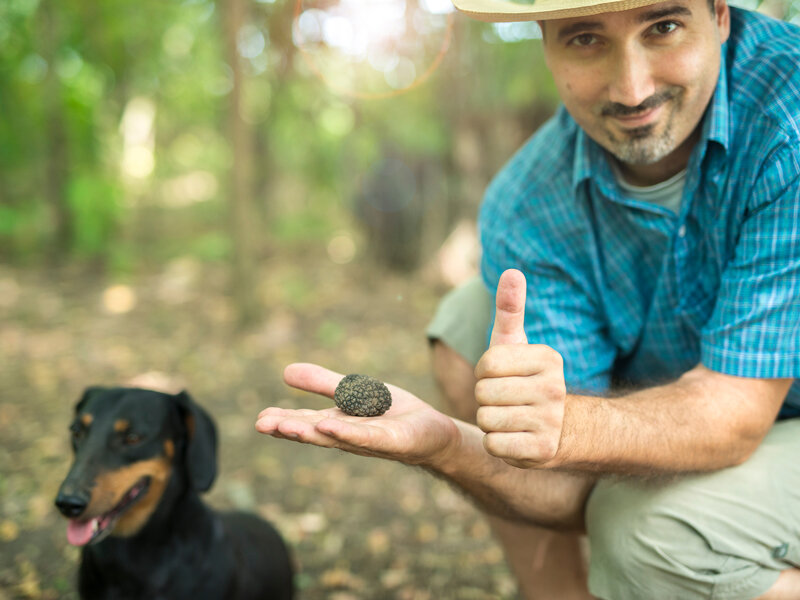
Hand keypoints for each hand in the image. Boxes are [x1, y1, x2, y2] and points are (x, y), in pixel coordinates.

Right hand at [255, 363, 460, 465]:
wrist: (433, 432)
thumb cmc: (391, 415)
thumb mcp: (353, 391)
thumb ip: (322, 383)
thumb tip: (285, 371)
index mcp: (337, 423)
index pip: (306, 423)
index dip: (283, 422)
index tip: (259, 420)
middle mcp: (349, 436)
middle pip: (315, 433)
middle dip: (289, 430)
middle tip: (261, 425)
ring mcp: (369, 441)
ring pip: (335, 437)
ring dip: (310, 433)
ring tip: (285, 427)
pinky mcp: (392, 442)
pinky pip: (366, 436)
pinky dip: (346, 432)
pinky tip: (328, 425)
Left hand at [474, 269, 566, 468]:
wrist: (561, 429)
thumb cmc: (525, 379)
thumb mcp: (518, 344)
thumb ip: (511, 309)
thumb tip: (512, 271)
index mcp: (548, 359)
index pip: (487, 363)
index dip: (484, 372)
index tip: (499, 376)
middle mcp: (554, 389)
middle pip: (484, 392)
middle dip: (485, 398)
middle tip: (505, 400)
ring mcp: (550, 421)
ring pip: (486, 419)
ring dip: (490, 421)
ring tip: (509, 417)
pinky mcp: (542, 451)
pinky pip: (493, 444)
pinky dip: (495, 443)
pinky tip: (513, 437)